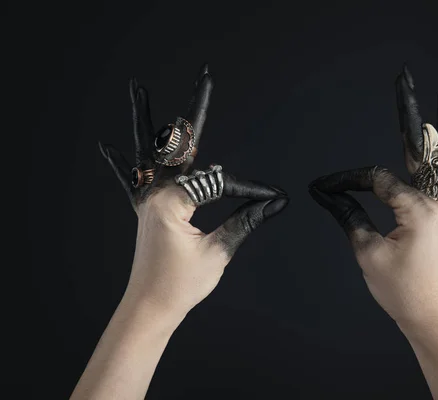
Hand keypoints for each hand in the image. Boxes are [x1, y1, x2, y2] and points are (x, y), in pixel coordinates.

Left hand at [99, 65, 288, 316]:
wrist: (150, 308)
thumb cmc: (181, 284)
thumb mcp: (218, 251)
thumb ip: (245, 220)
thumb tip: (274, 201)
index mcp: (171, 201)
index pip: (219, 182)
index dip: (249, 188)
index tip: (272, 198)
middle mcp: (155, 193)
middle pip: (178, 143)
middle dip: (195, 110)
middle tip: (205, 77)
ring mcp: (146, 200)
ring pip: (147, 151)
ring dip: (145, 120)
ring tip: (137, 88)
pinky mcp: (144, 211)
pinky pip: (130, 181)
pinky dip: (122, 163)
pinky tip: (107, 146)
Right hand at [308, 64, 437, 335]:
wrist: (433, 316)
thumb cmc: (403, 290)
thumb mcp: (368, 253)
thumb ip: (349, 217)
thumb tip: (326, 194)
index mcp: (417, 206)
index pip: (374, 179)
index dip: (345, 181)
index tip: (323, 189)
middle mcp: (435, 199)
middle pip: (420, 145)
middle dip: (409, 111)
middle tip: (405, 78)